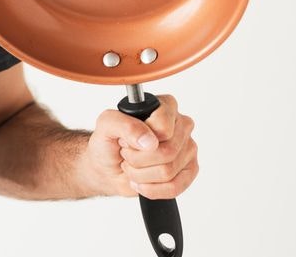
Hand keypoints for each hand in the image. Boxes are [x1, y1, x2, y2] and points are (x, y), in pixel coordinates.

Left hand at [83, 94, 198, 199]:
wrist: (107, 167)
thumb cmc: (109, 143)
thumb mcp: (106, 125)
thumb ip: (123, 124)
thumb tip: (149, 140)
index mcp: (165, 106)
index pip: (163, 127)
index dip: (139, 139)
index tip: (126, 139)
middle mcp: (181, 125)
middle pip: (167, 152)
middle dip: (137, 159)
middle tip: (127, 154)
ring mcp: (188, 149)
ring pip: (167, 171)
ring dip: (140, 174)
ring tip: (133, 166)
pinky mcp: (189, 171)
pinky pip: (174, 188)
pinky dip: (151, 189)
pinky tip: (142, 182)